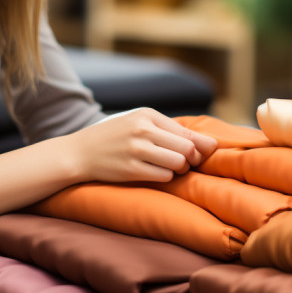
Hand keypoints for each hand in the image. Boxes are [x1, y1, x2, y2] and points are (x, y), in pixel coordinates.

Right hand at [62, 108, 217, 183]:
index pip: (187, 133)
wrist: (79, 152)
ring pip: (178, 163)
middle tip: (183, 164)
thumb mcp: (140, 124)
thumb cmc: (116, 137)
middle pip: (187, 149)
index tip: (195, 155)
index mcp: (147, 115)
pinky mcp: (130, 169)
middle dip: (191, 160)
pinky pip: (164, 177)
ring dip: (179, 170)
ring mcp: (136, 150)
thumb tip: (212, 145)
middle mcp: (142, 129)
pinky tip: (154, 173)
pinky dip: (165, 177)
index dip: (198, 148)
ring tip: (168, 168)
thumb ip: (173, 132)